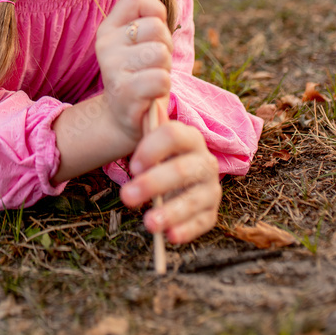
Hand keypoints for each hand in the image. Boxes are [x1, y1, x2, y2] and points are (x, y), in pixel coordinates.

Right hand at [95, 0, 172, 145]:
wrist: (123, 118)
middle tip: (155, 63)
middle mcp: (106, 47)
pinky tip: (151, 93)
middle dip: (165, 46)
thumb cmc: (136, 74)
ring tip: (153, 77)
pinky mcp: (126, 93)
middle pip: (157, 28)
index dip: (157, 13)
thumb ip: (138, 13)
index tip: (153, 33)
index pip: (140, 0)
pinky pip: (161, 78)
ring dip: (165, 68)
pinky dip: (163, 86)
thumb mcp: (134, 42)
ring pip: (161, 53)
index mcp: (107, 29)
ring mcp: (113, 70)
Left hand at [120, 118, 220, 242]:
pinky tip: (169, 237)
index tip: (131, 165)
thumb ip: (147, 117)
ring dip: (171, 211)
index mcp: (189, 136)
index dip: (152, 149)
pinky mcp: (209, 211)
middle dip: (153, 184)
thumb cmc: (152, 149)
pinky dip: (187, 230)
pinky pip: (202, 222)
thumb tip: (150, 97)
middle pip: (182, 170)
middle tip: (125, 197)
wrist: (163, 164)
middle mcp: (204, 160)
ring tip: (148, 224)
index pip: (174, 135)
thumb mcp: (147, 132)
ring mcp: (210, 187)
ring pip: (193, 198)